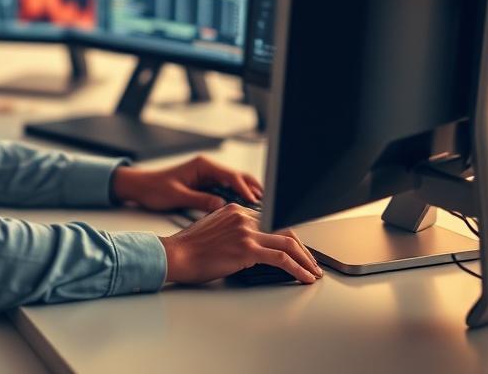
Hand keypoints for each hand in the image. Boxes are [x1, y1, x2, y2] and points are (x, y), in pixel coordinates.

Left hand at [111, 155, 263, 211]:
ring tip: (262, 207)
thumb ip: (200, 200)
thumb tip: (220, 206)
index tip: (255, 201)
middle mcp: (208, 168)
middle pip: (237, 177)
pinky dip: (237, 198)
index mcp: (203, 165)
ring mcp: (208, 175)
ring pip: (234, 184)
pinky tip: (244, 209)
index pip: (231, 175)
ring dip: (247, 194)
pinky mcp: (206, 184)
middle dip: (253, 189)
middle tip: (269, 203)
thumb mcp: (178, 196)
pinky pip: (226, 190)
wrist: (140, 187)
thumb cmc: (155, 188)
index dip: (244, 189)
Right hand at [159, 204, 322, 283]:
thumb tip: (251, 247)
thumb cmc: (189, 248)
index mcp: (236, 209)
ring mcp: (247, 231)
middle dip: (303, 248)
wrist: (175, 254)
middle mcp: (244, 216)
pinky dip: (298, 268)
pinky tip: (304, 277)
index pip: (272, 221)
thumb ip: (234, 231)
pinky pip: (282, 258)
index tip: (298, 250)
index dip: (289, 237)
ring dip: (306, 259)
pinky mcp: (247, 248)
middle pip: (285, 228)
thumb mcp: (214, 230)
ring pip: (289, 242)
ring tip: (313, 272)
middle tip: (311, 263)